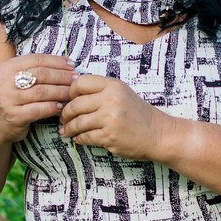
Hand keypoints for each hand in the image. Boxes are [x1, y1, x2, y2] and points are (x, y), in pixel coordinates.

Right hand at [0, 55, 76, 143]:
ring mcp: (8, 99)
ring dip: (60, 92)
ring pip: (41, 92)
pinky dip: (51, 107)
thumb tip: (66, 65)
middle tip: (76, 79)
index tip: (72, 65)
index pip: (37, 59)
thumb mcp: (16, 79)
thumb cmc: (13, 97)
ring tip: (72, 93)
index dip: (57, 61)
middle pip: (41, 74)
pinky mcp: (14, 116)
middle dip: (62, 76)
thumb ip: (34, 70)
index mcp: (7, 67)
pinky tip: (60, 106)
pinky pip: (38, 109)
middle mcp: (5, 81)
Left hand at [58, 74, 180, 163]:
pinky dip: (78, 138)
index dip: (70, 92)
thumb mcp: (122, 93)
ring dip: (68, 128)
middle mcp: (111, 100)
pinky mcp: (109, 136)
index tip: (68, 99)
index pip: (81, 83)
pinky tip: (77, 138)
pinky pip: (85, 137)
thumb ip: (101, 90)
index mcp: (113, 86)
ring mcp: (110, 119)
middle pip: (75, 104)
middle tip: (62, 118)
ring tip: (65, 130)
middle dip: (65, 113)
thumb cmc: (139, 114)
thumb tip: (74, 95)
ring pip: (78, 122)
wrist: (158, 134)